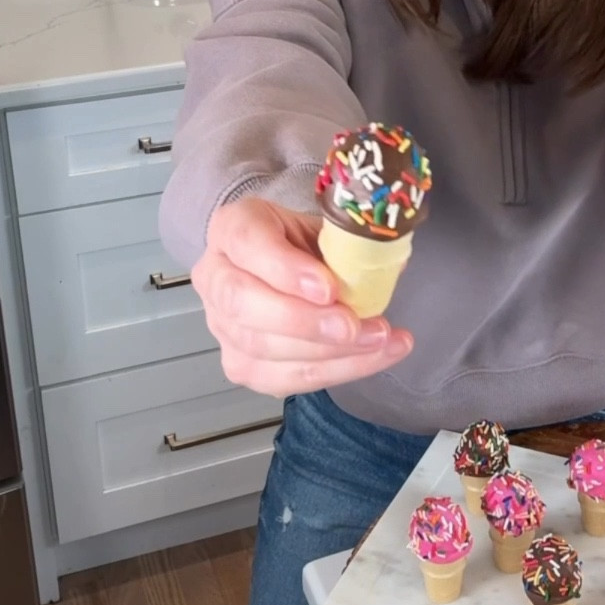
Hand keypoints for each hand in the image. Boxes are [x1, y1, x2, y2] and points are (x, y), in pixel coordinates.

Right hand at [191, 197, 412, 399]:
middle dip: (305, 321)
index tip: (329, 288)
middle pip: (244, 303)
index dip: (286, 269)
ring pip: (262, 348)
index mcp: (232, 226)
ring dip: (328, 352)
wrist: (282, 266)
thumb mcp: (324, 227)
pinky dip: (333, 371)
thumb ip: (348, 243)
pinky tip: (372, 358)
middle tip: (354, 325)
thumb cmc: (303, 244)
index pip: (247, 242)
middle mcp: (214, 276)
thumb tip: (390, 267)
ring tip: (381, 340)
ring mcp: (221, 325)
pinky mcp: (239, 364)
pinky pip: (282, 377)